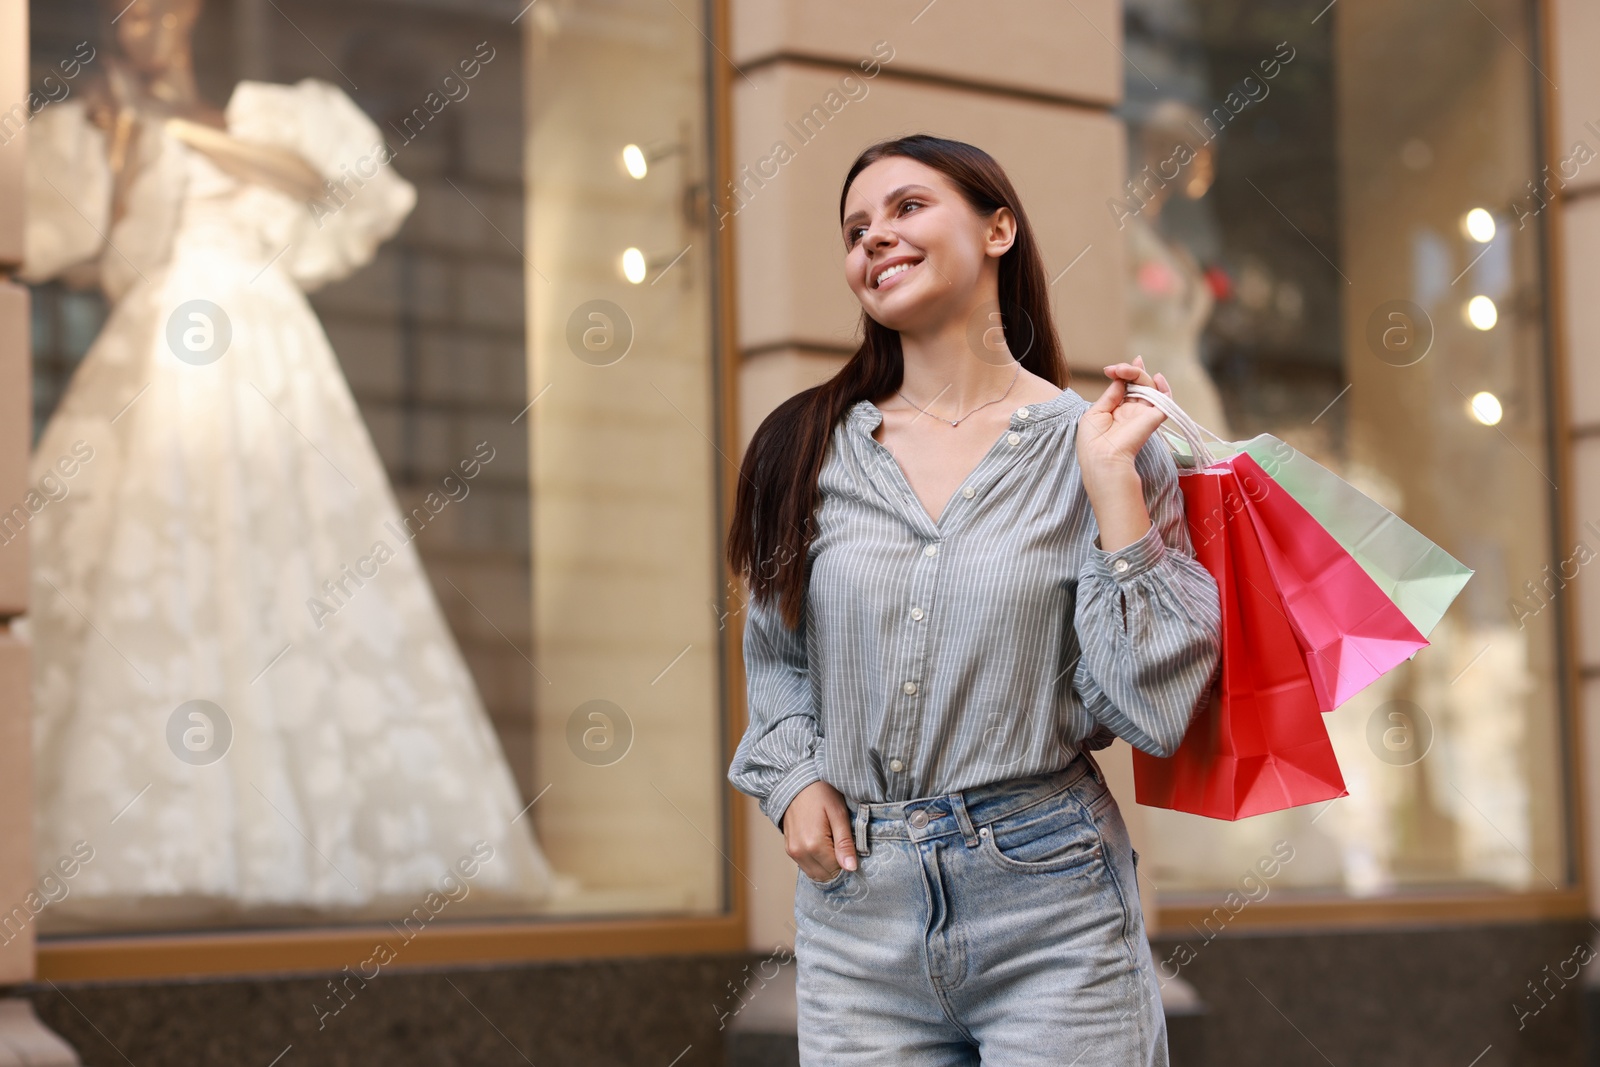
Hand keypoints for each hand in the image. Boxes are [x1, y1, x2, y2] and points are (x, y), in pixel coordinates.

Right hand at [782, 779, 857, 882]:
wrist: (796, 782)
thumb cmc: (820, 793)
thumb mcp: (838, 814)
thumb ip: (845, 843)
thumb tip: (851, 868)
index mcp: (814, 845)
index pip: (837, 870)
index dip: (847, 860)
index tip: (848, 844)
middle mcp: (800, 852)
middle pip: (825, 875)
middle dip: (837, 865)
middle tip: (841, 843)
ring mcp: (792, 852)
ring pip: (815, 874)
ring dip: (826, 865)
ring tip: (831, 843)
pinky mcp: (789, 849)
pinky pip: (806, 866)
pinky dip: (816, 861)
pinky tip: (821, 844)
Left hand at [1075, 355, 1172, 476]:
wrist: (1103, 458)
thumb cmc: (1093, 441)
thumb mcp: (1095, 413)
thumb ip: (1110, 395)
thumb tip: (1119, 379)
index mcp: (1117, 412)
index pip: (1125, 388)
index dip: (1124, 374)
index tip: (1112, 368)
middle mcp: (1132, 412)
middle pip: (1138, 385)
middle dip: (1130, 371)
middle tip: (1118, 368)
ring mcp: (1143, 414)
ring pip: (1149, 387)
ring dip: (1139, 374)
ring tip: (1126, 370)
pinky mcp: (1154, 417)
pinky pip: (1165, 400)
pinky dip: (1164, 387)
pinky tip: (1157, 377)